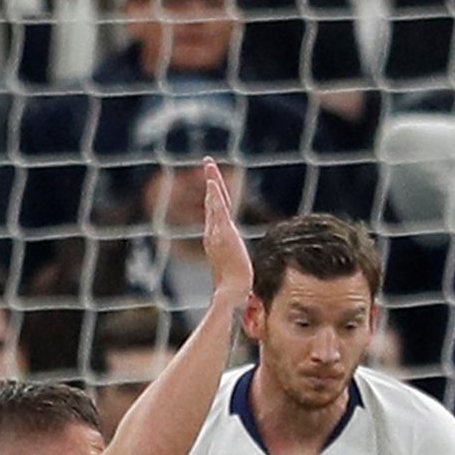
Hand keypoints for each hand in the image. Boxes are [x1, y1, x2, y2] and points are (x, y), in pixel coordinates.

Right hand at [200, 158, 252, 301]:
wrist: (234, 292)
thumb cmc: (237, 288)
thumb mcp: (238, 271)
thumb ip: (238, 267)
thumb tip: (246, 276)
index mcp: (217, 240)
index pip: (216, 214)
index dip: (215, 197)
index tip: (214, 182)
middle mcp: (213, 234)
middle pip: (212, 202)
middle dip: (211, 181)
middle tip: (208, 162)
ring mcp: (216, 233)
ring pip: (213, 202)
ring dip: (212, 181)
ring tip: (209, 164)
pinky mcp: (223, 233)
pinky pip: (217, 209)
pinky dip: (214, 194)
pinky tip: (212, 181)